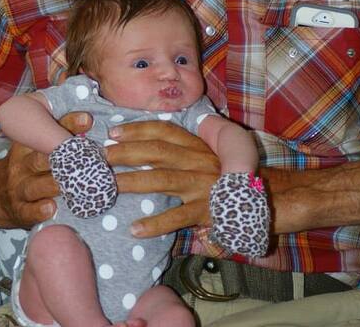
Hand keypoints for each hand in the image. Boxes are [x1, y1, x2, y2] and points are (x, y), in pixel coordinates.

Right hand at [0, 111, 91, 228]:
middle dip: (68, 157)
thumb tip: (90, 122)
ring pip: (38, 185)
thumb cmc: (24, 168)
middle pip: (44, 158)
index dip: (69, 124)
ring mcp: (20, 187)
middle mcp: (24, 164)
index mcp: (29, 144)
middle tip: (91, 157)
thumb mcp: (32, 148)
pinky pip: (28, 211)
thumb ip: (55, 136)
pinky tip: (51, 207)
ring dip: (57, 184)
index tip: (88, 120)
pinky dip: (39, 210)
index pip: (50, 130)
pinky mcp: (19, 210)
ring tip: (73, 184)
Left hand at [105, 121, 219, 237]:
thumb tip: (139, 144)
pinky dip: (155, 223)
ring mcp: (201, 184)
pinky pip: (177, 217)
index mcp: (195, 145)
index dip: (137, 129)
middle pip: (157, 151)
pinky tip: (135, 229)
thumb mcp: (203, 155)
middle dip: (127, 152)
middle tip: (102, 158)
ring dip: (133, 182)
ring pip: (162, 180)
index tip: (113, 133)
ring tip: (110, 187)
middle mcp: (197, 160)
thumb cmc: (220, 176)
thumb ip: (178, 149)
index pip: (164, 130)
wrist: (258, 197)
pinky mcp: (205, 210)